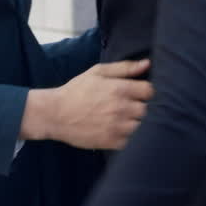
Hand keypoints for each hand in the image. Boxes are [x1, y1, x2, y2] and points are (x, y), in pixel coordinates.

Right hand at [22, 59, 153, 149]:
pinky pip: (131, 141)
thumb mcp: (97, 72)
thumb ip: (124, 68)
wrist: (55, 114)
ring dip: (134, 122)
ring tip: (122, 119)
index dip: (144, 91)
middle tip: (127, 106)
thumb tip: (147, 64)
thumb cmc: (76, 90)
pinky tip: (116, 130)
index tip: (136, 93)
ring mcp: (117, 127)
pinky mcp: (112, 142)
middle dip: (139, 106)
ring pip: (141, 126)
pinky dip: (127, 136)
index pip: (149, 91)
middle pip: (146, 109)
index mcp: (119, 89)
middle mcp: (121, 108)